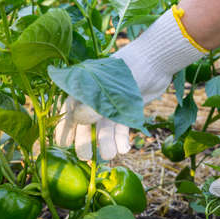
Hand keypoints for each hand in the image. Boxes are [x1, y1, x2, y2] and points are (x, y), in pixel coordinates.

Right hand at [54, 8, 204, 159]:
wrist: (157, 61)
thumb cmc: (129, 67)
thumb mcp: (109, 85)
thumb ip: (93, 103)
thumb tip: (76, 120)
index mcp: (85, 87)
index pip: (70, 109)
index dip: (65, 127)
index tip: (62, 144)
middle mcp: (96, 98)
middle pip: (86, 123)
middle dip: (84, 140)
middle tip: (85, 157)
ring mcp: (112, 105)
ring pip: (105, 128)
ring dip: (106, 143)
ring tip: (110, 155)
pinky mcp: (127, 111)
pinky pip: (121, 128)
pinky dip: (121, 139)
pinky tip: (124, 149)